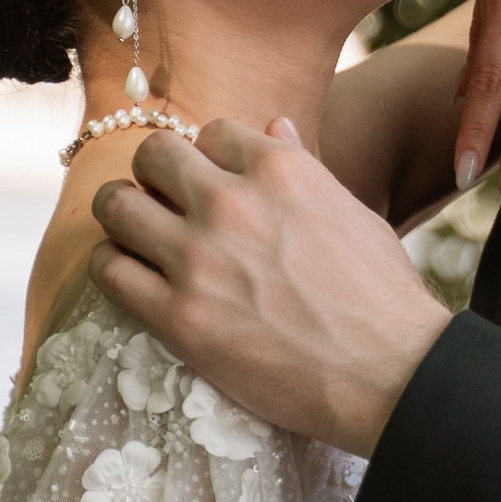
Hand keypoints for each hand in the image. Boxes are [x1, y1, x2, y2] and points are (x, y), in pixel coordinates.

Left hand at [90, 116, 447, 453]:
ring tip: (135, 236)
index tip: (211, 182)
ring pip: (116, 206)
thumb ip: (303, 168)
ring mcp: (200, 259)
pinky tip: (131, 276)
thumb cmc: (382, 298)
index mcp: (279, 170)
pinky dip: (112, 266)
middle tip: (163, 203)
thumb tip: (275, 126)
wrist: (391, 375)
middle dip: (154, 174)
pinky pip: (109, 271)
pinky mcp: (179, 317)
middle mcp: (232, 203)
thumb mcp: (353, 213)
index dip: (208, 157)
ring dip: (121, 216)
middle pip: (152, 155)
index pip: (212, 132)